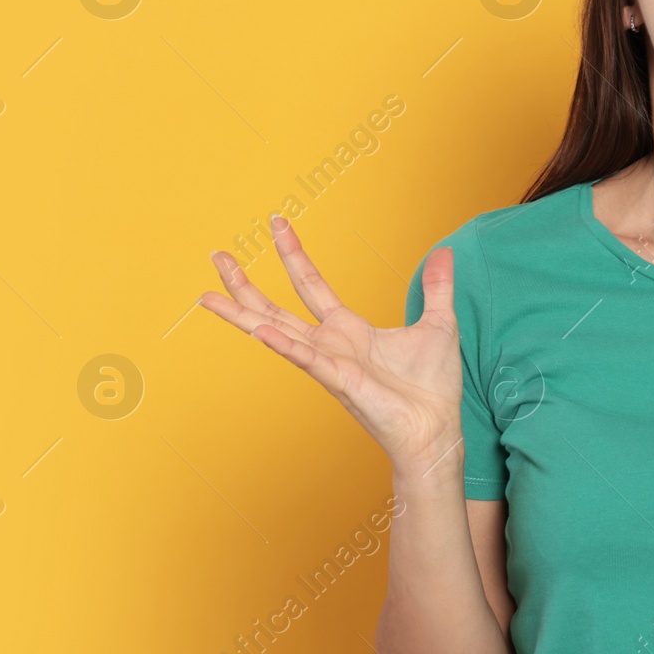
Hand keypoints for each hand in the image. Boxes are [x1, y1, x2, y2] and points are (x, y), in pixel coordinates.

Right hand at [199, 215, 464, 476]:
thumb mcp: (439, 323)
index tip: (277, 224)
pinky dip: (284, 344)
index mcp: (349, 330)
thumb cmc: (433, 387)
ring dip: (243, 312)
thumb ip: (436, 287)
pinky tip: (259, 330)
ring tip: (208, 295)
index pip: (312, 285)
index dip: (294, 255)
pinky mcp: (340, 381)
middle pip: (276, 307)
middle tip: (218, 255)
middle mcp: (330, 345)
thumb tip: (445, 252)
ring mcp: (329, 363)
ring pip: (275, 332)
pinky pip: (306, 359)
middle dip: (245, 283)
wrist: (437, 429)